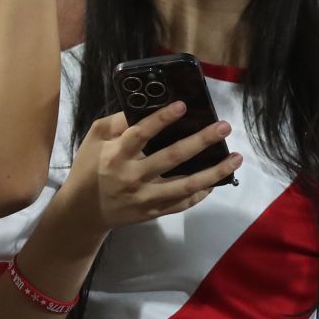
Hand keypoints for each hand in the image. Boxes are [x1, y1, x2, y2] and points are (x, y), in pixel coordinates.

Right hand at [53, 104, 241, 236]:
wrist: (83, 212)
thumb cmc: (88, 170)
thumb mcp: (94, 140)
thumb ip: (116, 123)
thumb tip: (143, 108)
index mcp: (115, 156)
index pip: (140, 134)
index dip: (161, 119)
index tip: (182, 106)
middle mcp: (132, 177)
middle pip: (171, 158)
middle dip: (200, 141)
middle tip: (223, 127)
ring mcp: (145, 198)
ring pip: (185, 186)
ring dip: (213, 172)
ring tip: (235, 158)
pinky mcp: (153, 212)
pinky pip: (182, 204)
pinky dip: (201, 193)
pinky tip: (216, 181)